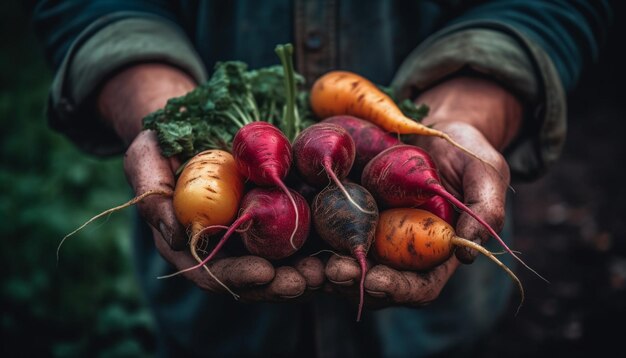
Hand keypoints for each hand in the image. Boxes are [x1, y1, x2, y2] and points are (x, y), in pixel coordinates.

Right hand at [99, 64, 323, 301]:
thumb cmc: (158, 146)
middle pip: (257, 278)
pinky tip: (343, 240)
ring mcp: (252, 233)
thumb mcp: (145, 163)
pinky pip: (301, 232)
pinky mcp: (275, 214)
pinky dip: (322, 240)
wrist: (186, 126)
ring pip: (285, 262)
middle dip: (285, 282)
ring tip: (336, 269)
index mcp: (192, 246)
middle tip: (312, 279)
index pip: (214, 274)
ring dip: (312, 269)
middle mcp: (225, 248)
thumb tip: (178, 237)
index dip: (239, 278)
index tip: (266, 273)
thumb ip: (155, 201)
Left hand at [325, 75, 521, 307]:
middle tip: (332, 272)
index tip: (375, 281)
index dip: (398, 290)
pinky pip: (329, 233)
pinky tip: (294, 236)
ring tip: (308, 265)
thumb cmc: (466, 151)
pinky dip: (312, 240)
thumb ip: (486, 209)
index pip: (419, 287)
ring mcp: (373, 235)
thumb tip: (468, 253)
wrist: (433, 127)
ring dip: (326, 270)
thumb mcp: (486, 172)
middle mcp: (401, 252)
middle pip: (376, 283)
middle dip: (353, 283)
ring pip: (348, 264)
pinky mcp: (349, 215)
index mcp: (436, 253)